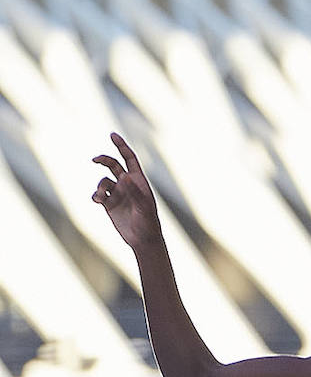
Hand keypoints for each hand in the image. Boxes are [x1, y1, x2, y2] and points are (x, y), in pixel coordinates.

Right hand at [91, 132, 160, 250]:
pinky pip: (98, 195)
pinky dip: (95, 195)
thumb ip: (134, 191)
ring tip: (101, 198)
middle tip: (95, 160)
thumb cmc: (148, 223)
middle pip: (113, 165)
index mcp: (138, 180)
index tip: (112, 135)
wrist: (143, 240)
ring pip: (103, 182)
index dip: (121, 146)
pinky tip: (97, 200)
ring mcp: (117, 194)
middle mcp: (126, 185)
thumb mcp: (143, 207)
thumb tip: (124, 175)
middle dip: (103, 160)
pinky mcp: (109, 205)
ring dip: (100, 187)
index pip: (129, 158)